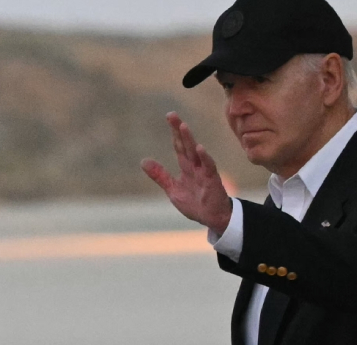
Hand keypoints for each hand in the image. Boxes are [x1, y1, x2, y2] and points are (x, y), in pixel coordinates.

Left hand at [141, 112, 231, 234]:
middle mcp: (195, 166)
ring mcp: (204, 172)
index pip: (178, 146)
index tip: (169, 116)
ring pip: (195, 152)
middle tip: (171, 115)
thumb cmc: (195, 204)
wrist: (212, 219)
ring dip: (189, 139)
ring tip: (183, 126)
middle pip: (185, 145)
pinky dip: (204, 157)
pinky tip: (199, 148)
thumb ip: (160, 175)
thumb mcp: (173, 190)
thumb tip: (143, 161)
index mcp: (186, 167)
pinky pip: (208, 166)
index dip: (174, 132)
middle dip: (179, 130)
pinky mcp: (212, 180)